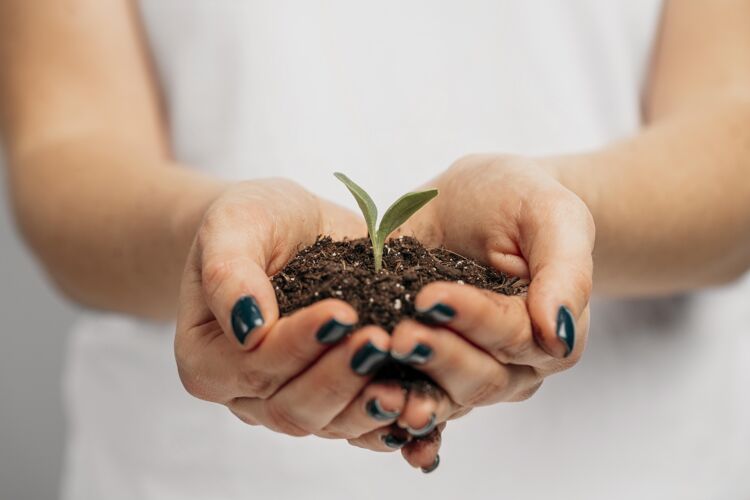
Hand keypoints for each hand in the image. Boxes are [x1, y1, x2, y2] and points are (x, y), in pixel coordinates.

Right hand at [175, 179, 417, 445]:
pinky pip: (361, 423)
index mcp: (208, 358)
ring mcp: (292, 399)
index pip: (253, 364)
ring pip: (329, 424)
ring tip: (403, 380)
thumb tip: (249, 327)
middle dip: (339, 377)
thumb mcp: (233, 225)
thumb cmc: (253, 221)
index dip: (297, 344)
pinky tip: (419, 404)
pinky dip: (391, 419)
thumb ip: (228, 271)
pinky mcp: (335, 396)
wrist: (288, 228)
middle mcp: (246, 392)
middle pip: (291, 407)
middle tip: (379, 340)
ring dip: (368, 405)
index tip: (341, 312)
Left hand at [379, 155, 594, 438]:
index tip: (431, 297)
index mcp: (548, 329)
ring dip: (412, 392)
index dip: (475, 320)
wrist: (473, 201)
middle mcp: (513, 363)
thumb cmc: (519, 200)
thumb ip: (565, 270)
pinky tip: (372, 409)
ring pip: (446, 397)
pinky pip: (413, 399)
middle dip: (438, 356)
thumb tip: (558, 334)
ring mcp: (468, 372)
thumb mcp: (552, 214)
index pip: (515, 335)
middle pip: (481, 378)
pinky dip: (394, 411)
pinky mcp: (426, 370)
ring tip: (378, 373)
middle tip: (399, 335)